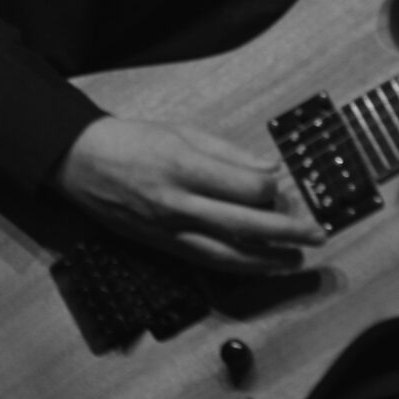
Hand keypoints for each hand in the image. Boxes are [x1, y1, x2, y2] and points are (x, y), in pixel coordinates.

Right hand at [54, 116, 326, 271]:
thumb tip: (270, 172)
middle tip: (317, 235)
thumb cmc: (133, 141)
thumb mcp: (183, 133)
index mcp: (185, 168)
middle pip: (243, 225)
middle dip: (286, 232)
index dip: (271, 192)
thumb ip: (229, 154)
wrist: (81, 163)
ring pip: (226, 253)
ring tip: (296, 259)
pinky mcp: (161, 246)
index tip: (285, 189)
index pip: (244, 188)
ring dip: (266, 260)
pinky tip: (258, 265)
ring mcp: (169, 230)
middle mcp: (178, 204)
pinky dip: (237, 266)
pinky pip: (205, 261)